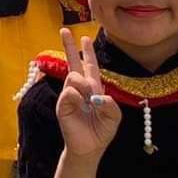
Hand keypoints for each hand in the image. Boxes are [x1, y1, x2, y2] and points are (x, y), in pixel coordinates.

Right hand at [52, 28, 120, 159]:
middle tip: (64, 30)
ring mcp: (70, 95)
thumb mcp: (114, 117)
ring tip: (89, 100)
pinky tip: (82, 106)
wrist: (90, 148)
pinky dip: (77, 97)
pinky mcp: (63, 104)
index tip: (84, 37)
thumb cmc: (102, 131)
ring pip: (74, 76)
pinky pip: (69, 92)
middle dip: (69, 46)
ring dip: (84, 85)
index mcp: (93, 88)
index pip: (90, 66)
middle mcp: (80, 89)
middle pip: (73, 62)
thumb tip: (96, 96)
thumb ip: (110, 104)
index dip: (88, 52)